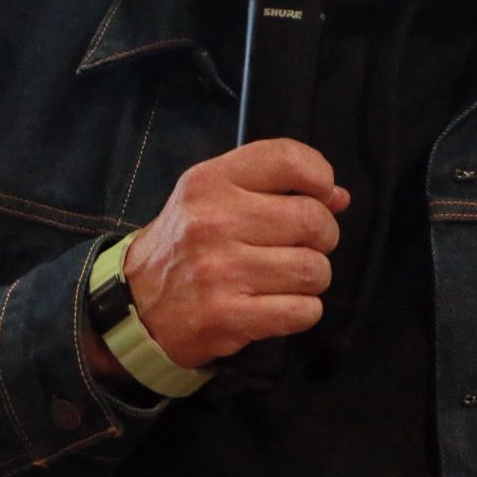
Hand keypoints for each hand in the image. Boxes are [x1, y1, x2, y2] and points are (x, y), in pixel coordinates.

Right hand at [118, 139, 349, 369]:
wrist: (136, 302)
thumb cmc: (188, 242)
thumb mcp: (216, 197)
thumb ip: (277, 187)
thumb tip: (339, 197)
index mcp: (210, 182)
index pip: (288, 159)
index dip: (320, 177)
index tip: (319, 195)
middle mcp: (213, 222)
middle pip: (312, 219)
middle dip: (323, 235)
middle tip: (305, 244)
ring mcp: (218, 271)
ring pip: (313, 269)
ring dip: (313, 277)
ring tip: (290, 277)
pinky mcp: (226, 317)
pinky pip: (301, 311)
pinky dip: (304, 310)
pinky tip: (283, 304)